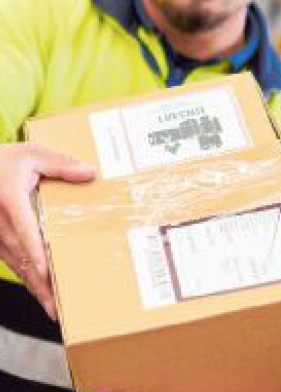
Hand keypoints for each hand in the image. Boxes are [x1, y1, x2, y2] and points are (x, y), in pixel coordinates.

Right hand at [0, 142, 94, 319]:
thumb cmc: (2, 161)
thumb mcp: (31, 155)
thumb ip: (60, 164)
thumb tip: (89, 173)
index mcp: (11, 202)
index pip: (27, 235)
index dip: (38, 258)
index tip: (49, 276)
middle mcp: (1, 225)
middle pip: (23, 260)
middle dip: (41, 285)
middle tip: (60, 308)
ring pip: (17, 266)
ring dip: (35, 287)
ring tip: (54, 309)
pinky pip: (13, 262)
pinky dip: (27, 277)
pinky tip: (40, 290)